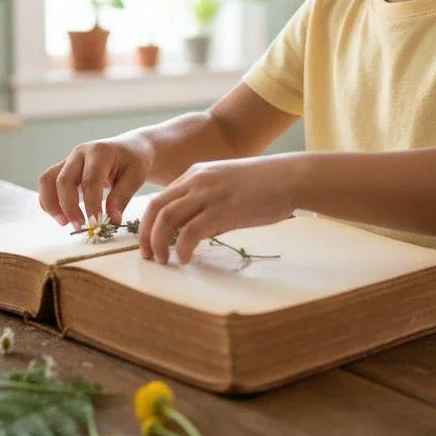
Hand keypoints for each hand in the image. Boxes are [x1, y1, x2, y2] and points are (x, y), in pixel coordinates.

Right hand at [39, 135, 153, 228]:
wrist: (130, 148)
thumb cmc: (134, 161)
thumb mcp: (136, 176)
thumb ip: (122, 197)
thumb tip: (111, 221)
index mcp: (100, 151)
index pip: (90, 180)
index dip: (91, 204)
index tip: (96, 223)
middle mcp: (80, 153)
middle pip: (64, 180)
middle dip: (69, 207)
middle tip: (81, 227)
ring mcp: (68, 160)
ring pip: (47, 180)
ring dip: (52, 204)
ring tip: (64, 223)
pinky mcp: (63, 169)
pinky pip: (47, 184)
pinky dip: (49, 202)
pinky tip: (62, 217)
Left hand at [138, 154, 298, 264]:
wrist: (291, 177)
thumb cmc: (266, 184)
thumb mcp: (228, 185)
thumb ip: (209, 201)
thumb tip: (198, 230)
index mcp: (196, 174)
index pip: (160, 198)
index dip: (149, 223)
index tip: (150, 243)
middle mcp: (197, 181)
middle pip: (155, 208)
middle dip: (145, 234)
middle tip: (148, 257)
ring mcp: (209, 194)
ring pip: (166, 219)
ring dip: (158, 242)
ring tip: (163, 261)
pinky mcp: (222, 210)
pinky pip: (190, 231)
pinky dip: (182, 248)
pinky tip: (186, 259)